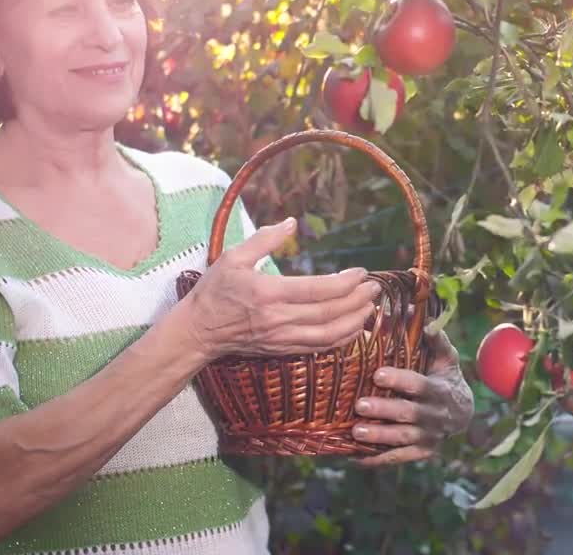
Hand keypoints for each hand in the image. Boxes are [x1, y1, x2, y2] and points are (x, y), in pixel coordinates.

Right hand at [177, 217, 380, 359]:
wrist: (198, 331)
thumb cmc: (214, 291)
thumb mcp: (233, 257)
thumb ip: (264, 239)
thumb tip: (291, 222)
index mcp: (268, 293)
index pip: (317, 290)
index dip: (345, 283)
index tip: (361, 272)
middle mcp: (278, 318)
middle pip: (329, 312)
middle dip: (357, 300)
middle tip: (375, 288)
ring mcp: (282, 338)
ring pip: (328, 335)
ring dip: (355, 322)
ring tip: (371, 308)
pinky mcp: (282, 349)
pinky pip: (319, 348)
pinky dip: (341, 340)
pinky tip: (354, 329)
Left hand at [351, 327, 474, 465]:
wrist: (462, 412)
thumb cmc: (445, 377)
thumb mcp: (446, 357)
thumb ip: (436, 340)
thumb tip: (426, 322)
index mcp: (439, 390)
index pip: (419, 385)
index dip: (400, 380)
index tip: (377, 374)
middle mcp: (435, 415)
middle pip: (409, 414)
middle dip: (384, 410)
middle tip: (359, 406)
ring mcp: (428, 436)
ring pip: (403, 438)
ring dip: (380, 436)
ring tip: (355, 432)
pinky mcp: (421, 452)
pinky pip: (399, 457)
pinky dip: (378, 459)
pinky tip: (355, 458)